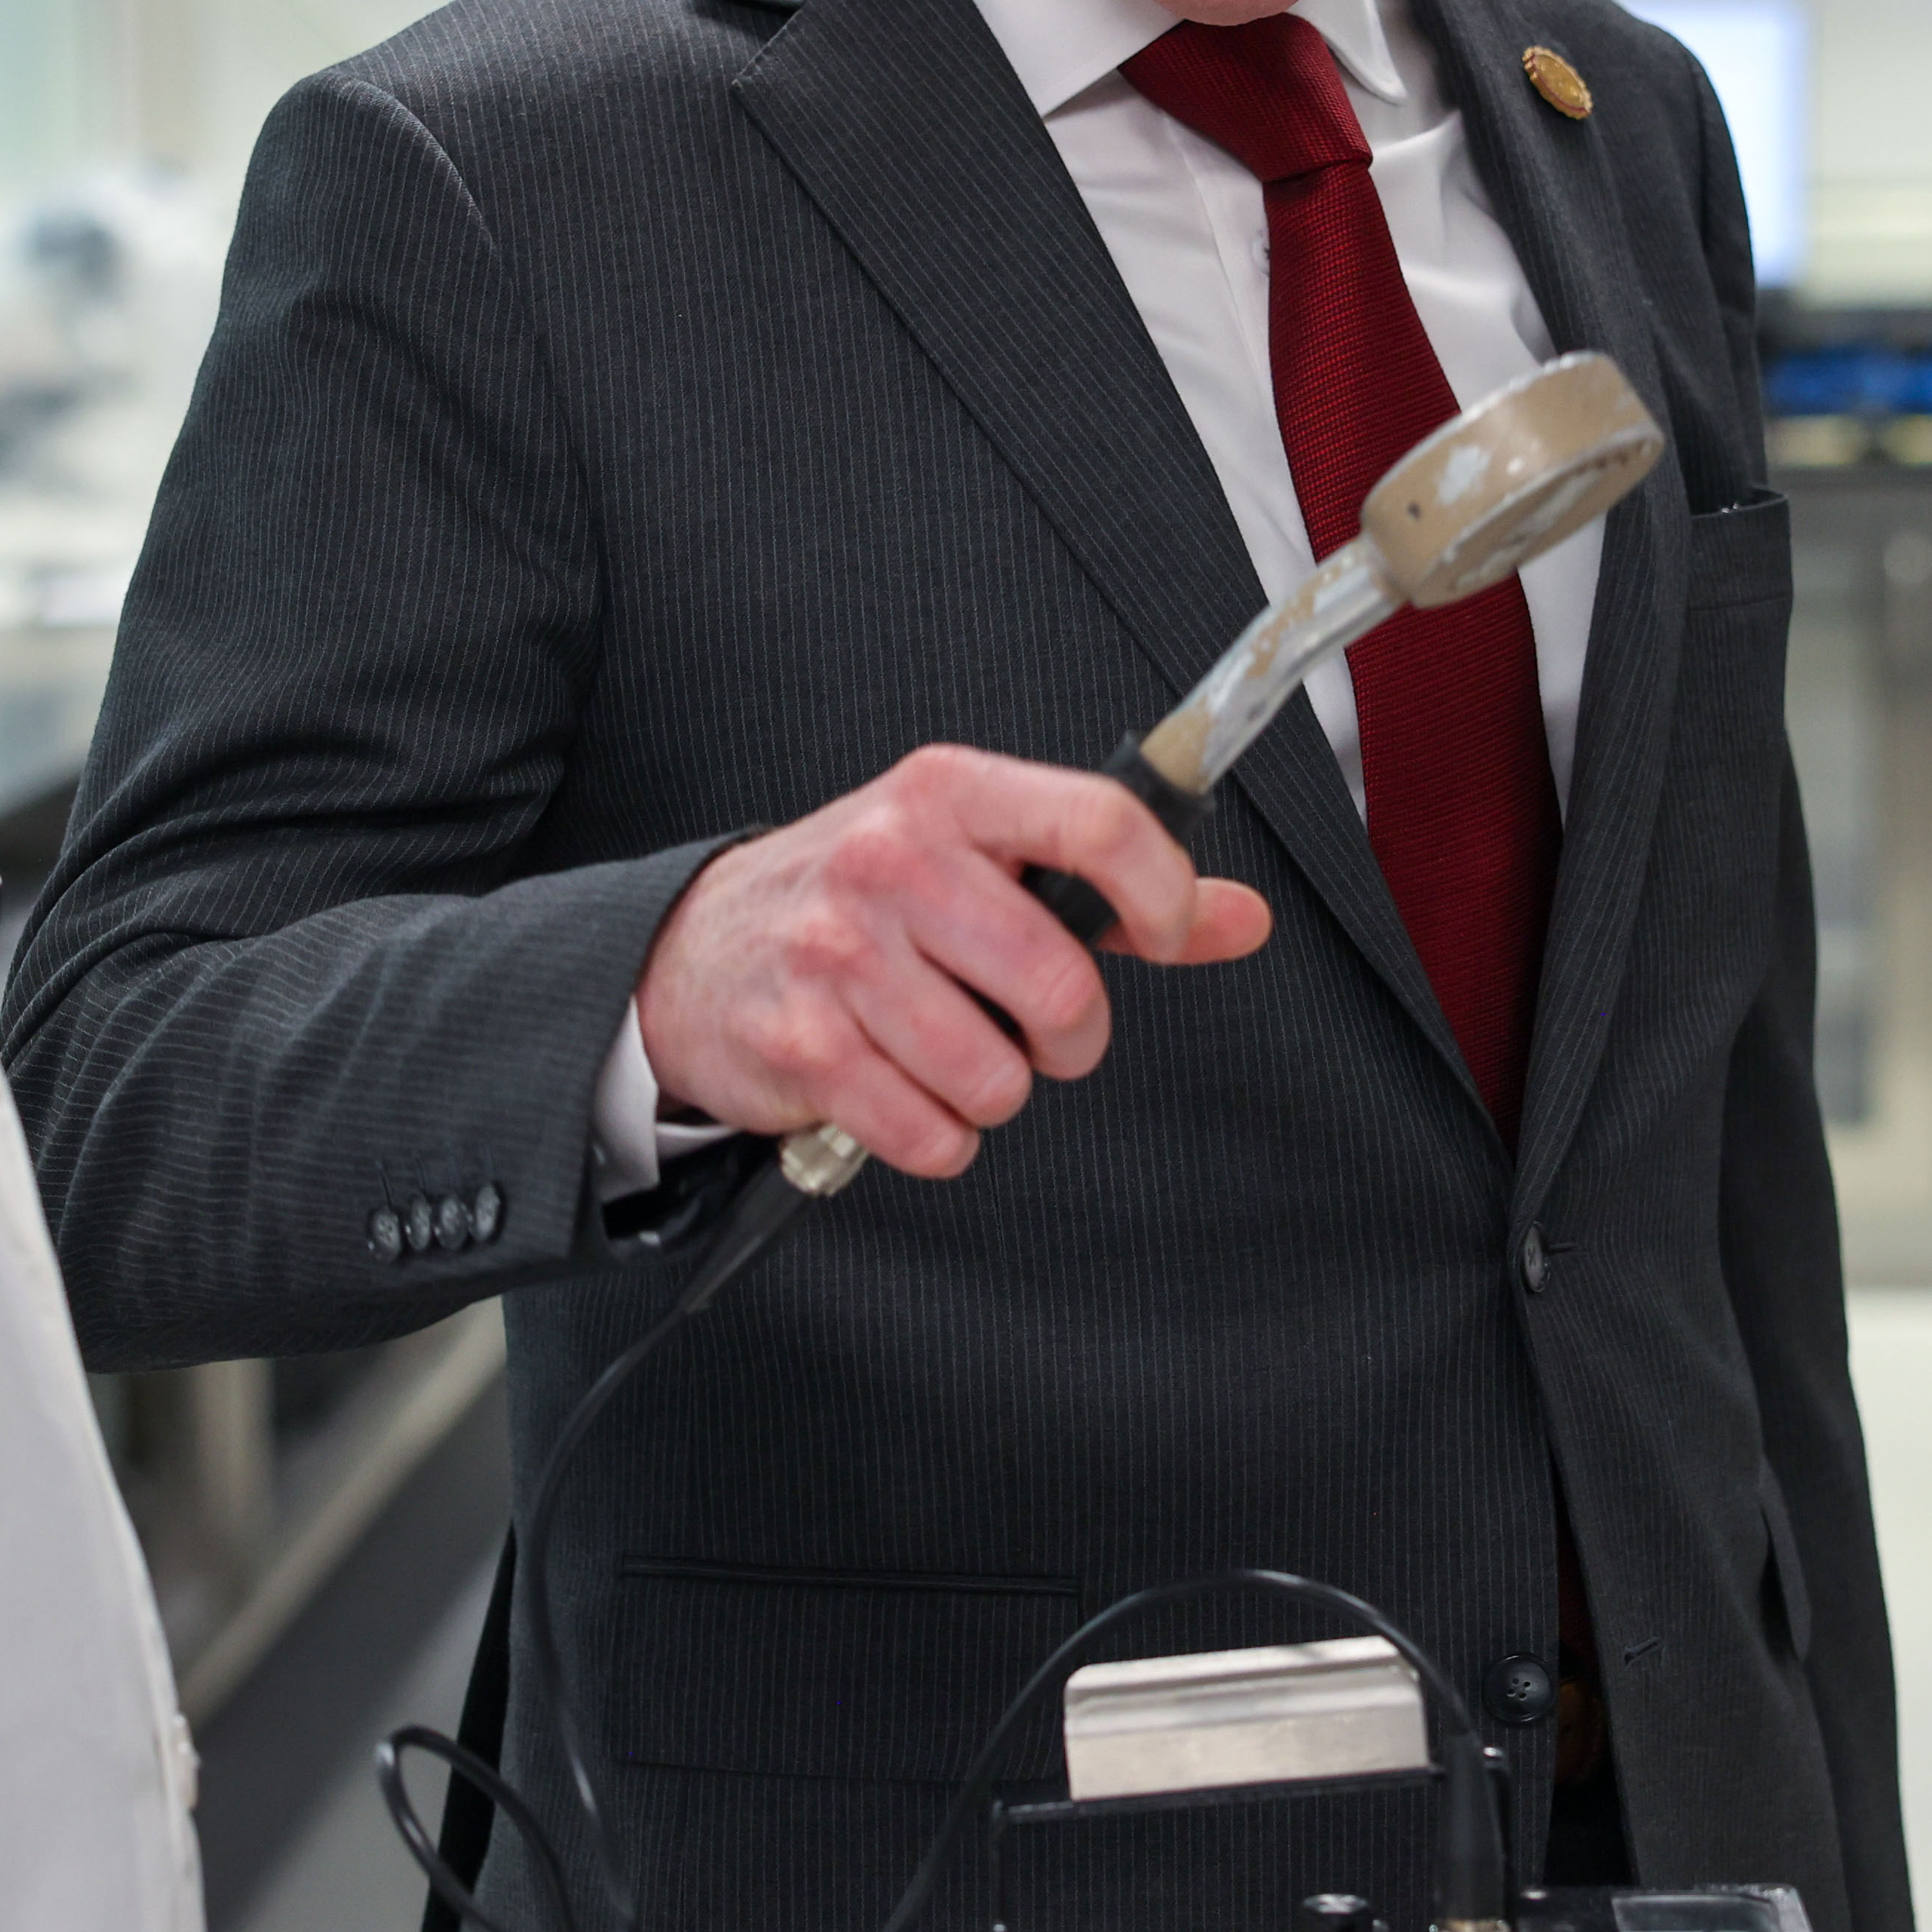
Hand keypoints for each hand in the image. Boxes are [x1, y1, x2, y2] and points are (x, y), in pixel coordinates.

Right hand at [637, 746, 1271, 1178]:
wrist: (693, 950)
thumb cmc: (855, 901)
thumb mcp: (973, 857)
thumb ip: (1104, 890)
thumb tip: (1238, 919)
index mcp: (948, 794)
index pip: (1100, 823)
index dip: (1163, 895)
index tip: (1163, 935)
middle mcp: (891, 859)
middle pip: (1058, 984)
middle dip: (1070, 1038)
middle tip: (1038, 1033)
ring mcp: (839, 953)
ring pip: (998, 1076)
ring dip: (994, 1091)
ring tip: (950, 1054)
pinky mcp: (802, 1045)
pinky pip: (930, 1135)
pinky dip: (935, 1137)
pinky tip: (902, 1091)